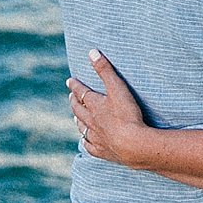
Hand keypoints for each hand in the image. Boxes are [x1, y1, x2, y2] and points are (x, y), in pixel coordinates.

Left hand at [69, 50, 155, 166]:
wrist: (132, 144)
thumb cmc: (127, 115)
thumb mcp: (118, 88)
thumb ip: (105, 70)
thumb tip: (91, 52)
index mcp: (95, 105)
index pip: (82, 93)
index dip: (76, 86)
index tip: (70, 81)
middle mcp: (91, 121)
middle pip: (79, 110)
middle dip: (74, 101)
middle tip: (71, 96)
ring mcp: (96, 137)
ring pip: (82, 127)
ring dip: (78, 120)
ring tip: (75, 116)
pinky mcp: (102, 151)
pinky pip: (89, 146)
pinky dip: (85, 141)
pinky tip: (85, 141)